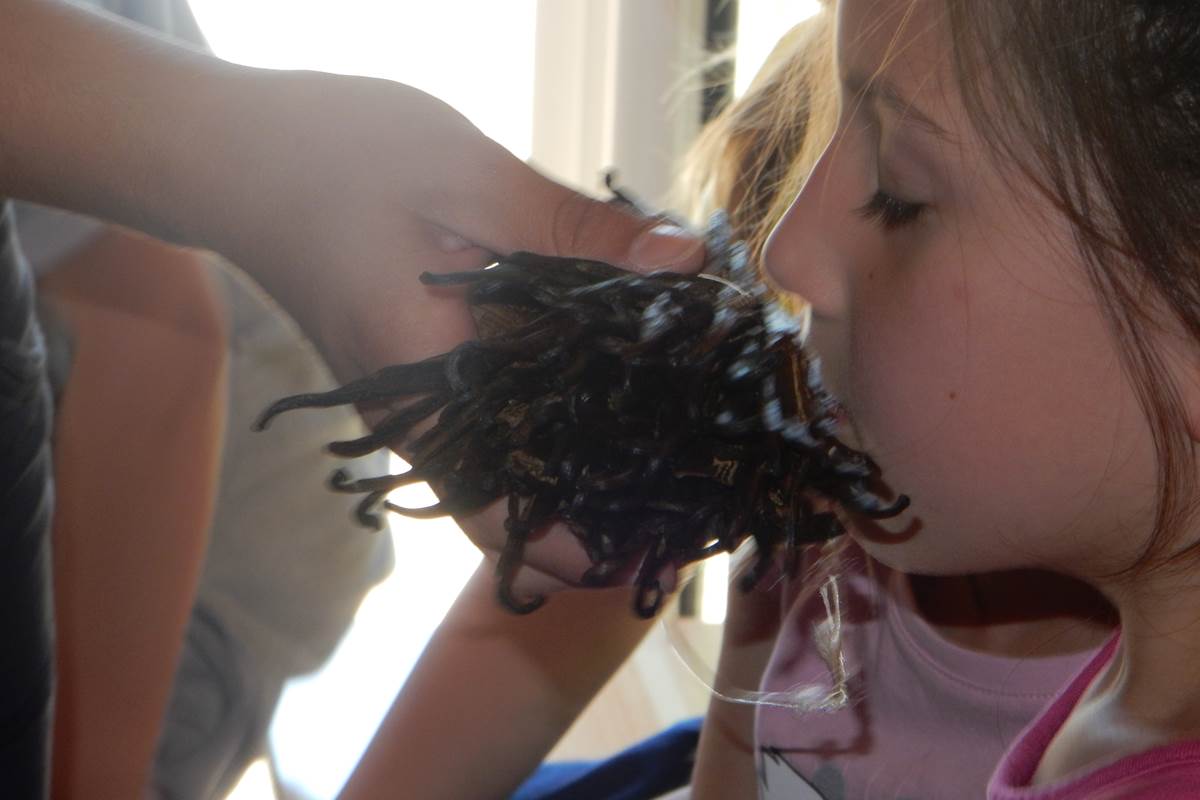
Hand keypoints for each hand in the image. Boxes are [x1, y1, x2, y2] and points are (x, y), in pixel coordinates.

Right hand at [218, 72, 704, 597]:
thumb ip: (573, 229)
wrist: (236, 154)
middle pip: (510, 506)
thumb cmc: (333, 159)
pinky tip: (608, 388)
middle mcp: (415, 417)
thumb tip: (685, 263)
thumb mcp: (467, 180)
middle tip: (687, 497)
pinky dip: (546, 424)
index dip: (580, 548)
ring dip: (574, 475)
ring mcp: (410, 400)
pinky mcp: (414, 371)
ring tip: (669, 450)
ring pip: (499, 469)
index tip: (658, 541)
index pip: (504, 514)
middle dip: (595, 517)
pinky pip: (486, 423)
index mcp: (426, 390)